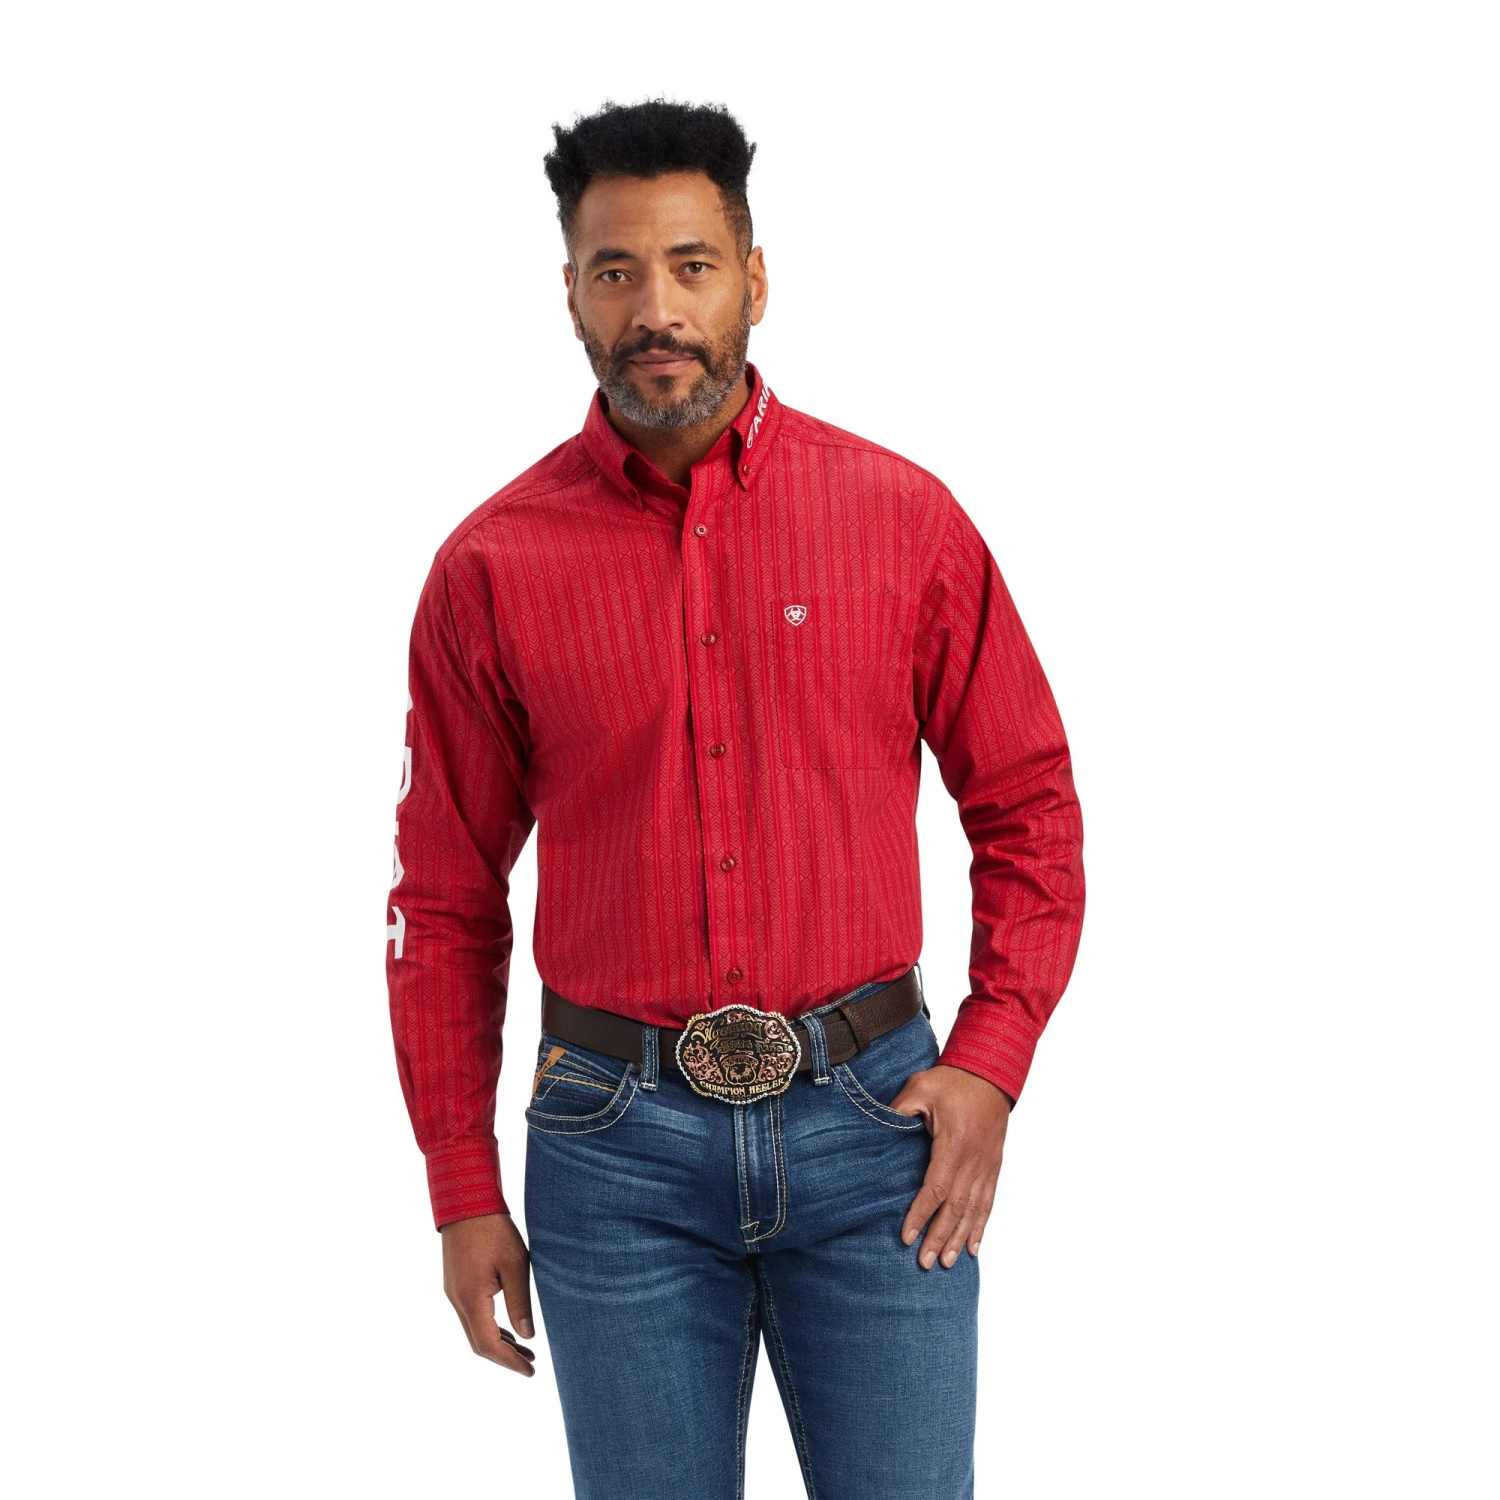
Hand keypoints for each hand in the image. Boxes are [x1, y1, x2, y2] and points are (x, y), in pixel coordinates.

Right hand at [440, 1212, 536, 1375]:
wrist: (466, 1202)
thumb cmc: (494, 1230)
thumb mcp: (516, 1265)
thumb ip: (520, 1303)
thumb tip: (527, 1337)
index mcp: (471, 1299)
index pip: (489, 1345)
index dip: (510, 1362)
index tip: (530, 1371)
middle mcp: (457, 1300)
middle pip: (478, 1344)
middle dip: (504, 1358)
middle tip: (530, 1365)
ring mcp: (453, 1293)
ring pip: (473, 1331)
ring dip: (497, 1343)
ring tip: (524, 1350)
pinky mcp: (455, 1284)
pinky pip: (471, 1316)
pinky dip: (489, 1327)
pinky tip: (507, 1329)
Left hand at [891, 1064, 1010, 1268]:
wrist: (990, 1072)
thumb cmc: (952, 1080)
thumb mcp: (920, 1088)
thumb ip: (899, 1110)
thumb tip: (877, 1131)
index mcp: (954, 1144)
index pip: (935, 1188)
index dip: (920, 1214)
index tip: (906, 1236)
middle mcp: (974, 1160)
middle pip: (956, 1207)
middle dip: (940, 1237)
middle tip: (926, 1263)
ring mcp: (987, 1165)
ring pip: (974, 1210)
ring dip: (961, 1238)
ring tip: (949, 1263)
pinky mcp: (994, 1166)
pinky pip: (989, 1201)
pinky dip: (981, 1226)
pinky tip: (975, 1246)